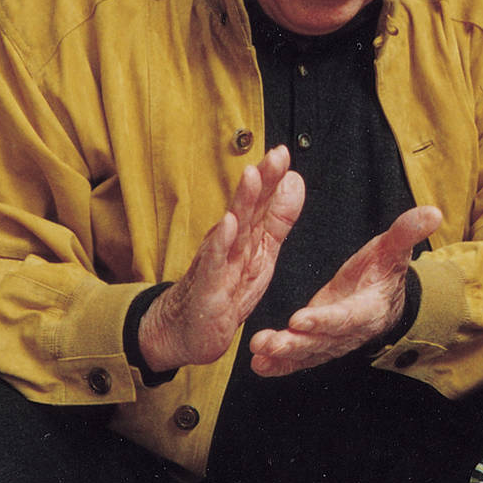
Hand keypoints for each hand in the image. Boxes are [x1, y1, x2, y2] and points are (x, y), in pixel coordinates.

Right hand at [138, 146, 303, 372]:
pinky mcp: (208, 286)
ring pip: (232, 228)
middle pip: (247, 207)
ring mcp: (217, 262)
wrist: (187, 330)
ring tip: (252, 176)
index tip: (284, 153)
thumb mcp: (262, 252)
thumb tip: (294, 181)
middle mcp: (229, 242)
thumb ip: (278, 218)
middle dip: (261, 180)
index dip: (272, 178)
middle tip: (275, 155)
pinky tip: (228, 224)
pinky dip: (221, 243)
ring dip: (242, 202)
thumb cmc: (225, 289)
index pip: (261, 201)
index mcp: (246, 234)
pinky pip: (215, 262)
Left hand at [248, 205, 443, 375]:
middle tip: (269, 344)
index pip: (345, 317)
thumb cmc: (384, 271)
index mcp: (368, 308)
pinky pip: (300, 360)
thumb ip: (407, 232)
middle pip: (322, 341)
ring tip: (259, 353)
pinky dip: (279, 365)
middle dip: (296, 344)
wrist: (384, 300)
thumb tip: (433, 212)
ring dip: (283, 356)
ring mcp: (334, 343)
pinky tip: (258, 365)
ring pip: (308, 352)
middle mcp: (350, 332)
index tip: (299, 320)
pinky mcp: (319, 346)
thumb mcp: (394, 249)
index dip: (324, 321)